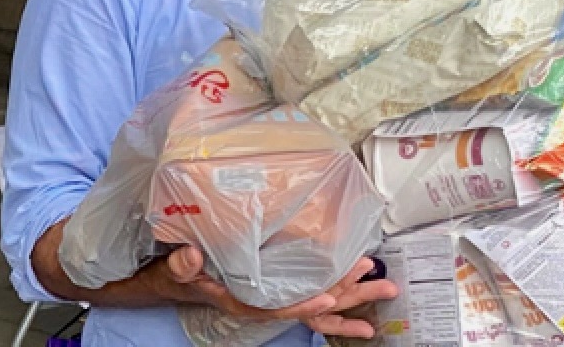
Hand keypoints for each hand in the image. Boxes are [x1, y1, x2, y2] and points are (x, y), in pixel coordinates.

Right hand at [152, 250, 397, 338]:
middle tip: (382, 286)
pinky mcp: (281, 286)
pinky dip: (339, 288)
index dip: (304, 304)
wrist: (181, 281)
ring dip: (353, 293)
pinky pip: (314, 291)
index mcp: (245, 302)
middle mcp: (267, 302)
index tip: (329, 295)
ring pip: (320, 299)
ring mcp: (277, 296)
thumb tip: (192, 255)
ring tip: (386, 286)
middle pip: (313, 304)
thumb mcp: (177, 270)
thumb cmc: (182, 276)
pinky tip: (362, 282)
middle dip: (348, 297)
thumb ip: (184, 265)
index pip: (279, 307)